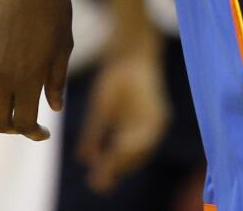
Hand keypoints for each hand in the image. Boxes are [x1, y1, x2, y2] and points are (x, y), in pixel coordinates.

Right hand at [0, 0, 71, 141]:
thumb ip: (56, 80)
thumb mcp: (63, 45)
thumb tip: (54, 108)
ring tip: (12, 97)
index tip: (44, 130)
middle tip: (26, 120)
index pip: (22, 123)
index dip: (33, 133)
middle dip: (12, 129)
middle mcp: (2, 72)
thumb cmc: (53, 6)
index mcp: (28, 77)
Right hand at [77, 42, 168, 192]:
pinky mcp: (159, 116)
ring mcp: (154, 124)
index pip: (121, 156)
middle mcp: (145, 130)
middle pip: (131, 158)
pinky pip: (148, 137)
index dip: (109, 170)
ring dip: (124, 163)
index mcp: (132, 130)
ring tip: (106, 173)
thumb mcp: (101, 110)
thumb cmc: (115, 80)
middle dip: (116, 171)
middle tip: (100, 185)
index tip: (96, 183)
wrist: (130, 55)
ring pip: (140, 152)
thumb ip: (94, 133)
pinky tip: (118, 153)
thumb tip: (83, 158)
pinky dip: (134, 147)